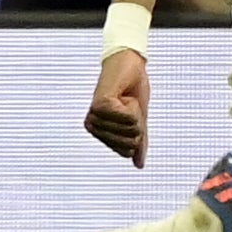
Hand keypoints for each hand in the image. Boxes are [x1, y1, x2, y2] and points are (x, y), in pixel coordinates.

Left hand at [84, 48, 149, 165]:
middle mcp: (92, 125)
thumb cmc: (132, 91)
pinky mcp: (100, 105)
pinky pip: (128, 118)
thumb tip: (138, 165)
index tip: (131, 116)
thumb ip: (138, 143)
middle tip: (128, 105)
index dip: (137, 135)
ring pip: (130, 129)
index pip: (126, 151)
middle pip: (129, 142)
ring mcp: (94, 115)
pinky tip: (123, 94)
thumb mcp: (138, 121)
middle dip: (137, 124)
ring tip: (125, 98)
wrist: (131, 66)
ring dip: (135, 113)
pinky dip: (132, 106)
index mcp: (98, 132)